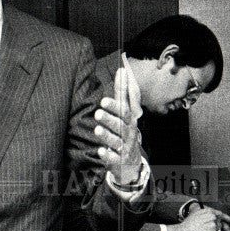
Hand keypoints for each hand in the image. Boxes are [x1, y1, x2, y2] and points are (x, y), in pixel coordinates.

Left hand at [94, 67, 143, 186]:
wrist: (132, 161)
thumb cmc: (125, 131)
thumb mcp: (125, 112)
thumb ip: (123, 92)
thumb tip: (121, 69)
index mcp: (129, 119)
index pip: (124, 109)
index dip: (116, 104)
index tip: (104, 99)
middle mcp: (129, 132)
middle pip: (121, 124)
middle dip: (110, 118)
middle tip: (98, 112)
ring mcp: (125, 147)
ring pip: (117, 141)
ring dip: (107, 135)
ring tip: (97, 129)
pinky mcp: (120, 161)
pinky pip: (115, 159)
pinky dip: (108, 156)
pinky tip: (100, 151)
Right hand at [167, 207, 219, 230]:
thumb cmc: (188, 224)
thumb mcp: (196, 213)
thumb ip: (206, 213)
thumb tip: (216, 215)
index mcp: (208, 211)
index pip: (219, 215)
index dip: (218, 220)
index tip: (215, 224)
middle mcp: (212, 217)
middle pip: (219, 223)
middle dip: (215, 228)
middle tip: (205, 230)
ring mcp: (212, 226)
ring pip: (217, 230)